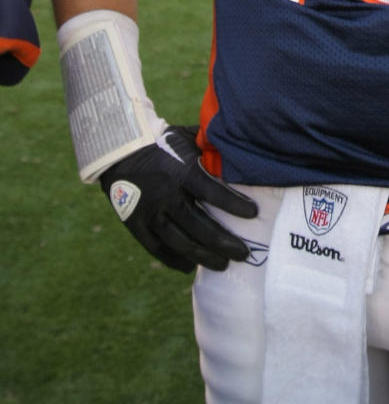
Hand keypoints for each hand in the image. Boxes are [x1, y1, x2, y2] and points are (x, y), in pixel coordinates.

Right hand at [100, 124, 257, 272]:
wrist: (119, 150)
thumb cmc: (162, 142)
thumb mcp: (188, 138)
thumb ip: (212, 147)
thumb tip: (243, 150)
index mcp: (181, 172)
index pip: (212, 193)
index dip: (234, 205)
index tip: (254, 214)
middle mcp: (166, 195)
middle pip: (199, 227)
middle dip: (225, 243)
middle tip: (244, 254)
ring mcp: (149, 213)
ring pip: (180, 243)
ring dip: (204, 256)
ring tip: (223, 264)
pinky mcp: (135, 225)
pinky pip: (157, 249)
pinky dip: (175, 260)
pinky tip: (191, 266)